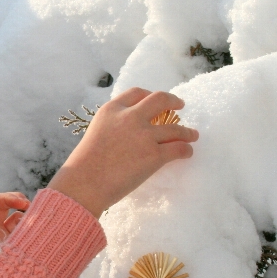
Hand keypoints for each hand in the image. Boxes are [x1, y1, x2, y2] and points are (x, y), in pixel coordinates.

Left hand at [0, 192, 29, 277]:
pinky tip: (35, 233)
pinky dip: (28, 230)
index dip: (8, 198)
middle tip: (32, 208)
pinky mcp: (10, 246)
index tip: (23, 203)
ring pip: (16, 218)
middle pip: (6, 205)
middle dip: (19, 201)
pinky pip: (21, 233)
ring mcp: (1, 236)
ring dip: (26, 216)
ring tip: (36, 221)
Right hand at [48, 88, 198, 217]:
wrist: (84, 184)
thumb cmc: (84, 165)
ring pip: (175, 128)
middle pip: (160, 100)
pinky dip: (186, 150)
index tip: (155, 101)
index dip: (149, 95)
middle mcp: (130, 117)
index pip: (136, 93)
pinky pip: (179, 149)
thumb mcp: (95, 133)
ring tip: (192, 135)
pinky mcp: (154, 155)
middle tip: (180, 105)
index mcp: (111, 110)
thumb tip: (129, 134)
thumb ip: (113, 127)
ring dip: (187, 131)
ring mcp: (144, 136)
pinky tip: (187, 153)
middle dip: (173, 100)